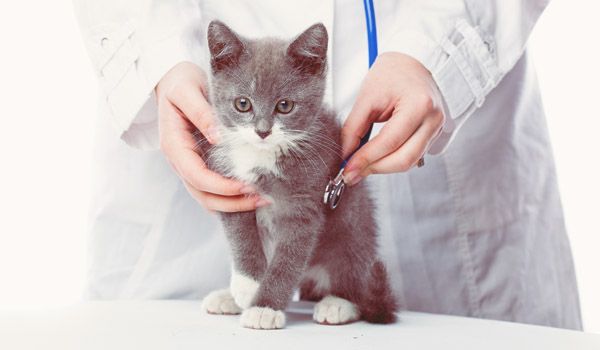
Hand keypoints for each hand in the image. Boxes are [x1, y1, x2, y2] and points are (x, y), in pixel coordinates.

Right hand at [156, 62, 268, 211]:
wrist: (171, 79)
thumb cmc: (180, 83)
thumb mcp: (187, 90)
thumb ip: (201, 112)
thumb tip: (217, 137)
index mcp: (174, 145)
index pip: (197, 176)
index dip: (221, 186)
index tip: (246, 185)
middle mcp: (180, 161)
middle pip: (203, 195)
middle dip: (232, 202)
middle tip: (262, 199)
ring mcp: (188, 165)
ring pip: (207, 197)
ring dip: (234, 204)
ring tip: (262, 199)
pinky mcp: (199, 163)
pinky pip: (212, 189)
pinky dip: (230, 197)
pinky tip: (251, 194)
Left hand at [341, 52, 444, 185]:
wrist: (414, 61)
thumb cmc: (392, 73)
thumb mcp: (367, 97)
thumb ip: (353, 129)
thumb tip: (345, 156)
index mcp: (419, 105)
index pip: (389, 142)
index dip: (366, 159)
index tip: (347, 169)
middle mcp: (433, 119)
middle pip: (404, 159)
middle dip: (375, 169)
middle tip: (352, 173)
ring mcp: (436, 129)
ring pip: (409, 162)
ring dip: (383, 167)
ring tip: (361, 165)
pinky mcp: (433, 135)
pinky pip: (412, 156)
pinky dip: (392, 161)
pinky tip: (376, 158)